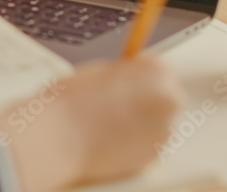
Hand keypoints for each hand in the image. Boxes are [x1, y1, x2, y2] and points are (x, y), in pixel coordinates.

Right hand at [0, 55, 184, 190]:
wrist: (58, 137)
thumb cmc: (72, 102)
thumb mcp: (102, 70)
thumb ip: (126, 73)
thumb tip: (134, 79)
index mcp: (157, 75)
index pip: (159, 68)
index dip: (139, 73)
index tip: (126, 78)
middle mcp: (167, 104)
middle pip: (163, 95)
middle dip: (145, 97)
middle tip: (116, 99)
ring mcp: (161, 133)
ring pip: (155, 121)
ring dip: (139, 120)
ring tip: (107, 119)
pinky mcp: (151, 158)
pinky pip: (145, 143)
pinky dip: (132, 140)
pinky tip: (108, 135)